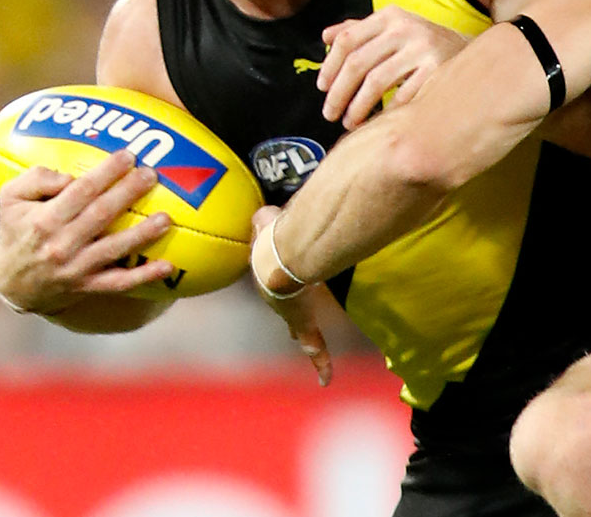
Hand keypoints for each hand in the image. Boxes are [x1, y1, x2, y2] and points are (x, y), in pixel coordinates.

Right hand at [0, 149, 173, 314]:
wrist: (12, 283)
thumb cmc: (17, 231)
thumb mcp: (11, 199)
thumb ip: (35, 179)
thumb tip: (68, 176)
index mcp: (44, 220)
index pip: (80, 192)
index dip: (106, 173)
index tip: (128, 156)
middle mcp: (61, 245)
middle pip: (101, 215)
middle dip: (128, 193)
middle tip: (151, 175)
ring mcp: (76, 268)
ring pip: (114, 249)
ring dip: (142, 234)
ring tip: (166, 219)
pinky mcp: (88, 286)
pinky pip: (119, 283)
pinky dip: (144, 277)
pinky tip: (167, 267)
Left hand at [251, 206, 334, 384]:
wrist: (278, 260)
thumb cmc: (274, 237)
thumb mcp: (268, 221)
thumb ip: (267, 216)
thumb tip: (266, 212)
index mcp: (269, 276)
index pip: (273, 284)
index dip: (278, 287)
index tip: (282, 293)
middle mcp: (276, 298)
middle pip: (286, 313)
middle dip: (293, 322)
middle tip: (297, 334)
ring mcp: (289, 313)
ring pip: (300, 332)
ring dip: (310, 345)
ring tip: (319, 366)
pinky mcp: (301, 323)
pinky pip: (313, 346)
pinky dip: (320, 363)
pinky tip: (324, 379)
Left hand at [317, 5, 468, 128]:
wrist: (471, 52)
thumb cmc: (423, 44)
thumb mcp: (393, 28)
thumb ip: (360, 31)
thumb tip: (325, 37)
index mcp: (389, 16)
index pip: (347, 40)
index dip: (329, 67)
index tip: (322, 88)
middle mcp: (404, 28)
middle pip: (357, 63)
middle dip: (339, 93)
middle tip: (330, 114)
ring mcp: (422, 49)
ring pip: (376, 82)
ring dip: (358, 107)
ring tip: (350, 122)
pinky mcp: (438, 70)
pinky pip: (403, 97)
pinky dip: (386, 113)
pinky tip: (378, 123)